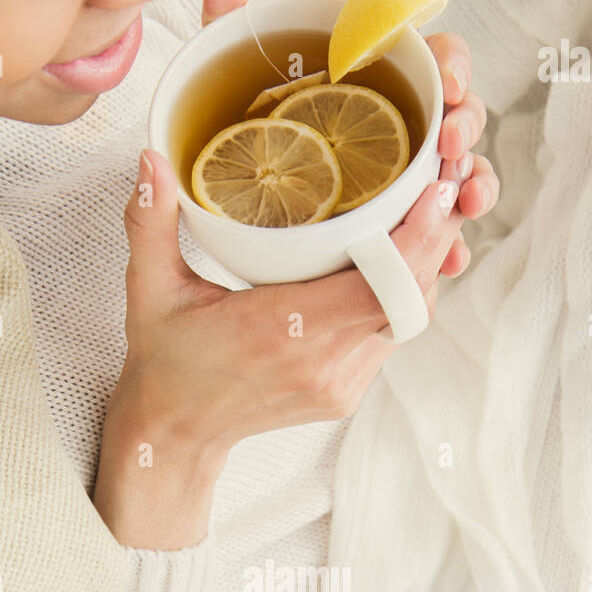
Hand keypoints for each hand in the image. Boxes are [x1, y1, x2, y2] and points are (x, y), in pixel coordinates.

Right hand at [93, 0, 498, 551]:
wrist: (176, 434)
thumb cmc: (166, 362)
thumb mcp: (149, 290)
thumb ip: (151, 222)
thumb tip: (151, 157)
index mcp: (282, 334)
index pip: (379, 288)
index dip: (418, 240)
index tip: (435, 189)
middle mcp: (323, 364)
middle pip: (409, 299)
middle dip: (434, 241)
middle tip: (442, 182)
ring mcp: (341, 383)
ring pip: (409, 319)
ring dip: (422, 268)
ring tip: (426, 210)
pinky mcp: (347, 392)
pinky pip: (391, 336)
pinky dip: (401, 295)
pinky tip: (396, 257)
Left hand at [200, 0, 499, 276]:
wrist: (235, 229)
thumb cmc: (247, 142)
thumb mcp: (232, 92)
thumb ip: (230, 32)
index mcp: (377, 80)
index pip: (435, 56)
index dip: (453, 64)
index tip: (447, 84)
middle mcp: (403, 126)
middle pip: (460, 113)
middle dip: (466, 126)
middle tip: (451, 144)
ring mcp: (411, 179)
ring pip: (462, 173)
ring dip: (474, 183)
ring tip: (467, 202)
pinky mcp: (407, 228)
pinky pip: (442, 235)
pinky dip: (453, 246)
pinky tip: (453, 260)